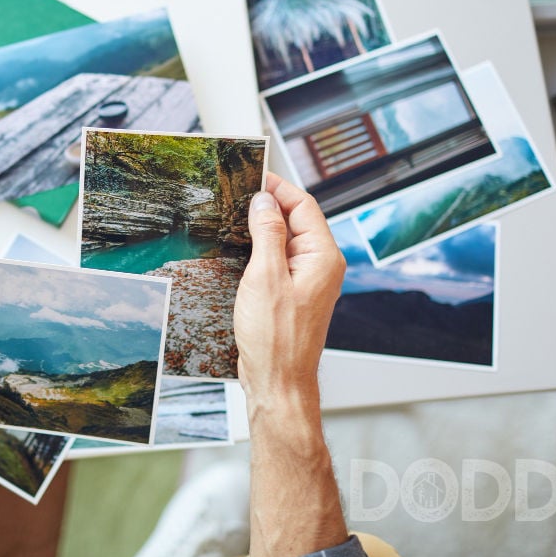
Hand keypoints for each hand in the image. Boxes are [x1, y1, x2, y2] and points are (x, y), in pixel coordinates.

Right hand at [234, 171, 344, 404]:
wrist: (278, 381)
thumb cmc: (276, 339)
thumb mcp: (265, 277)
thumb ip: (267, 234)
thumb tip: (264, 202)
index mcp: (322, 257)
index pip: (303, 206)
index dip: (278, 188)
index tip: (255, 174)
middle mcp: (319, 266)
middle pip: (295, 220)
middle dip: (268, 205)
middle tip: (237, 192)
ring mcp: (305, 281)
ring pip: (284, 241)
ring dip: (261, 228)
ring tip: (233, 216)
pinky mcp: (290, 295)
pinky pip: (276, 261)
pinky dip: (258, 250)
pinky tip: (237, 249)